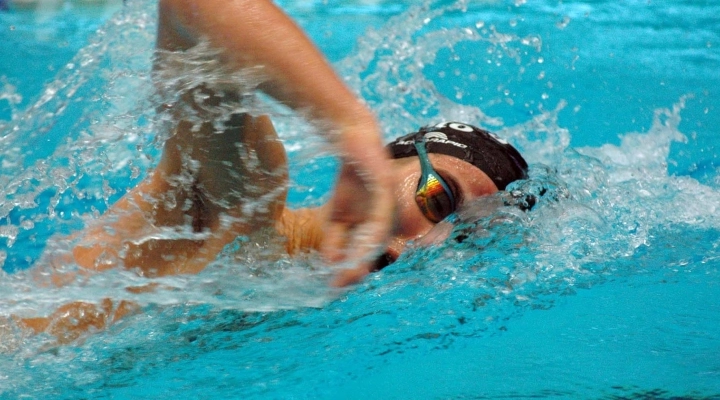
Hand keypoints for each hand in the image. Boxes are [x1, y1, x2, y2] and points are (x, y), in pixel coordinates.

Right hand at [322, 123, 394, 285]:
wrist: (352, 141)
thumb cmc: (349, 180)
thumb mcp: (337, 214)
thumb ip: (334, 238)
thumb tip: (330, 263)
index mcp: (378, 227)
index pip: (366, 254)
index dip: (352, 270)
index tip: (335, 286)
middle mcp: (388, 220)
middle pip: (374, 250)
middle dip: (357, 268)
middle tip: (339, 285)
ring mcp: (390, 204)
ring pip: (379, 236)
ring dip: (364, 256)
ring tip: (349, 271)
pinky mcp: (387, 188)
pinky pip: (380, 214)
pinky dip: (371, 231)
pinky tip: (361, 242)